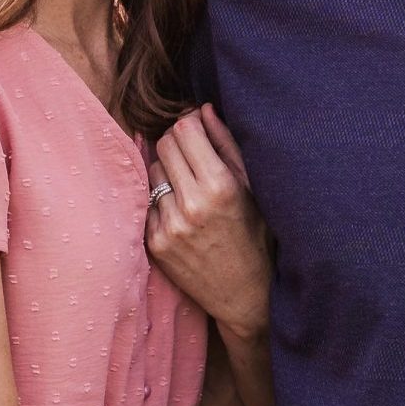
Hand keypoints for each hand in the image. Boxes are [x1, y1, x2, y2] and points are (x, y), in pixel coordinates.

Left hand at [146, 105, 270, 346]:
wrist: (245, 295)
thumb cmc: (256, 236)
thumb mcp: (253, 189)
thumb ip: (227, 145)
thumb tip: (204, 110)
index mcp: (220, 185)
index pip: (184, 129)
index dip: (191, 123)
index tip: (199, 129)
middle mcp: (191, 204)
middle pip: (164, 144)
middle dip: (177, 143)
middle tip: (193, 155)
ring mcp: (169, 225)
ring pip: (153, 171)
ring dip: (168, 172)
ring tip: (190, 189)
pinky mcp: (154, 243)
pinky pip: (148, 202)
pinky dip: (162, 201)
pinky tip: (182, 214)